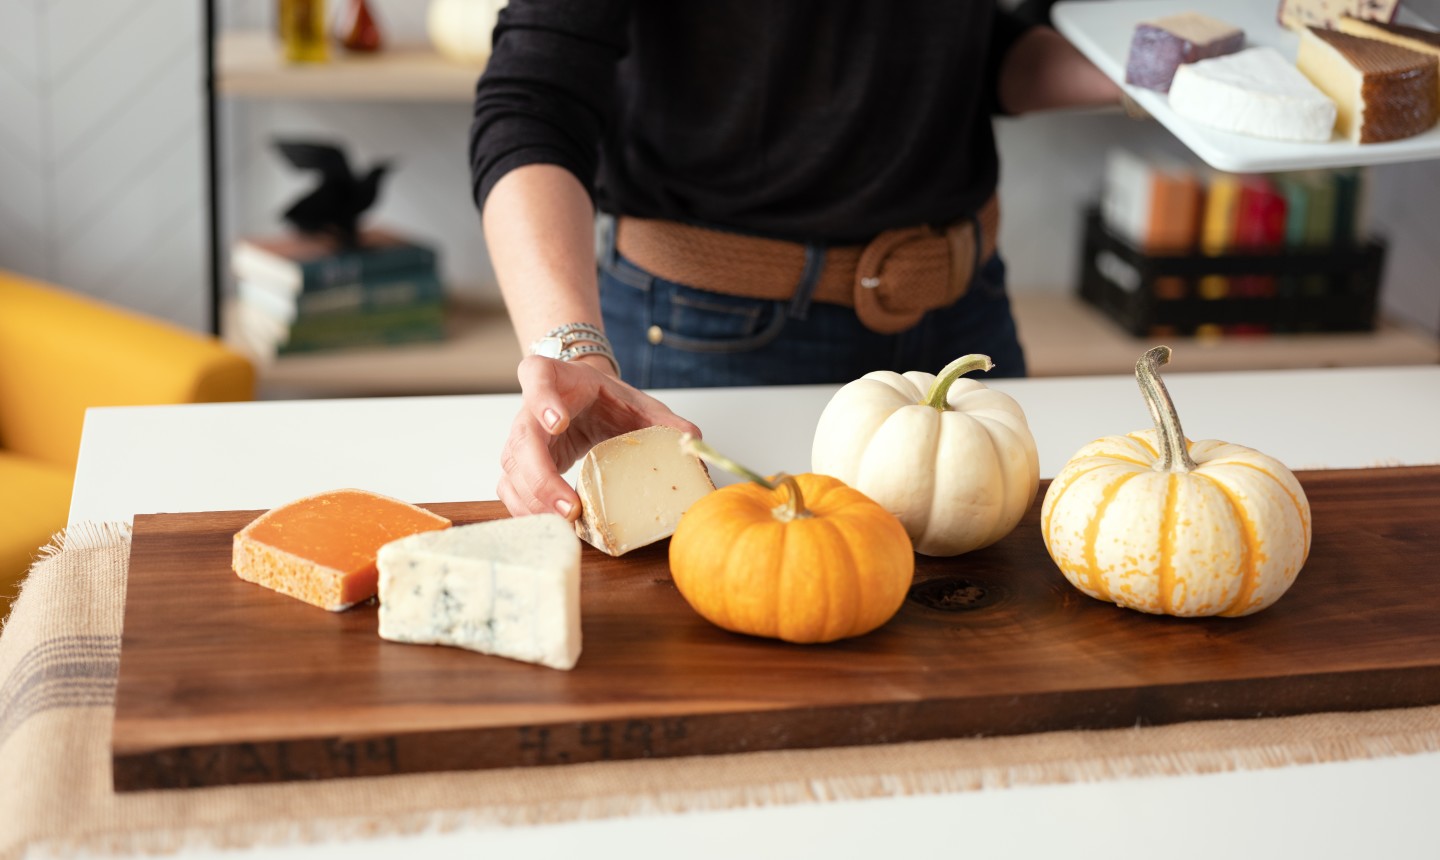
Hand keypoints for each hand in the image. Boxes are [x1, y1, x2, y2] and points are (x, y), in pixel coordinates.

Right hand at [497, 355, 701, 519]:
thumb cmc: (605, 399)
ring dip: (537, 502)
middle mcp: (527, 408)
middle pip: (522, 439)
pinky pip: (512, 490)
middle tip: (570, 506)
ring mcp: (519, 439)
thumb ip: (663, 420)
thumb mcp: (635, 402)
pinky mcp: (519, 466)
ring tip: (569, 524)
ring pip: (514, 472)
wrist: (584, 401)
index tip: (558, 422)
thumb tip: (693, 440)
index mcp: (552, 377)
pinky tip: (555, 525)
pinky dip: (530, 510)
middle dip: (542, 477)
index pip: (537, 377)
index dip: (543, 401)